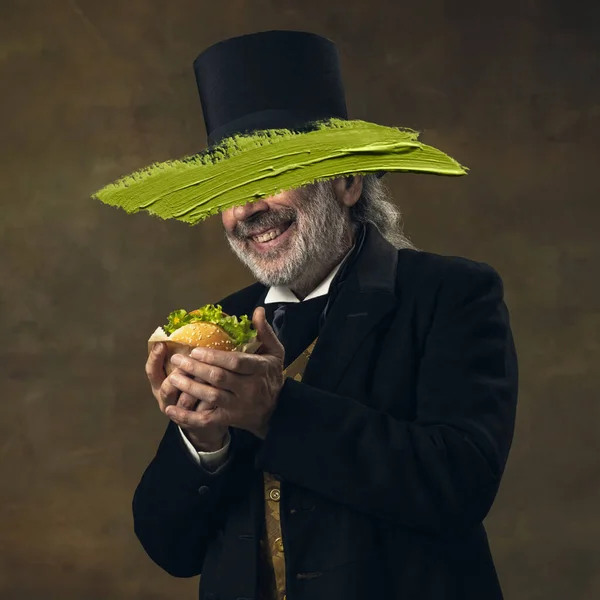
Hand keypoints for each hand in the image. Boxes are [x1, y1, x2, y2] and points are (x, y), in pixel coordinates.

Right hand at [145, 342, 228, 450]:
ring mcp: (180, 413)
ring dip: (197, 386)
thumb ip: (184, 361)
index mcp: (159, 387)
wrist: (203, 424)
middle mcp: (166, 400)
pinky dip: (210, 400)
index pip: (152, 372)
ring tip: (209, 373)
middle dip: (181, 374)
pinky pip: (201, 412)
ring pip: (184, 400)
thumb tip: (190, 335)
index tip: (161, 344)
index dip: (155, 359)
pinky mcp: (195, 422)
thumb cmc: (193, 391)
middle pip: (167, 387)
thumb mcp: (184, 375)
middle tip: (191, 361)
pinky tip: (220, 390)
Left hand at [165, 307, 284, 439]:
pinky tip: (171, 410)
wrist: (277, 409)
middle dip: (196, 369)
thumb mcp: (274, 352)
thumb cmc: (271, 375)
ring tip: (173, 376)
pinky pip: (206, 420)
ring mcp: (239, 405)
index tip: (196, 350)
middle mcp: (249, 388)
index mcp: (259, 369)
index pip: (235, 362)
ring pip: (211, 397)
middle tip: (177, 359)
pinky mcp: (230, 419)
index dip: (214, 357)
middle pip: (219, 378)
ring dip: (190, 387)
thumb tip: (258, 310)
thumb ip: (264, 332)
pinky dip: (188, 417)